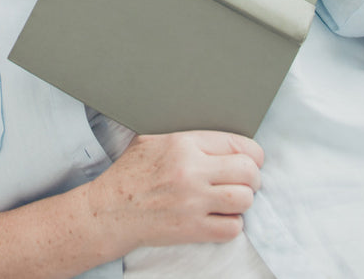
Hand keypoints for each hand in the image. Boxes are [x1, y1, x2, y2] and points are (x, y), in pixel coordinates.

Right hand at [87, 131, 262, 250]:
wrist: (111, 210)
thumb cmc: (130, 173)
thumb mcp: (152, 139)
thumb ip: (184, 134)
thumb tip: (214, 135)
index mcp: (183, 143)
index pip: (237, 143)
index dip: (252, 153)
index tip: (252, 159)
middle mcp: (192, 171)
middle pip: (248, 171)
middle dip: (253, 177)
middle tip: (246, 181)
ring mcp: (193, 202)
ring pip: (245, 199)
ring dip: (243, 200)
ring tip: (233, 199)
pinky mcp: (193, 229)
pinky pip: (232, 228)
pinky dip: (232, 224)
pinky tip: (221, 217)